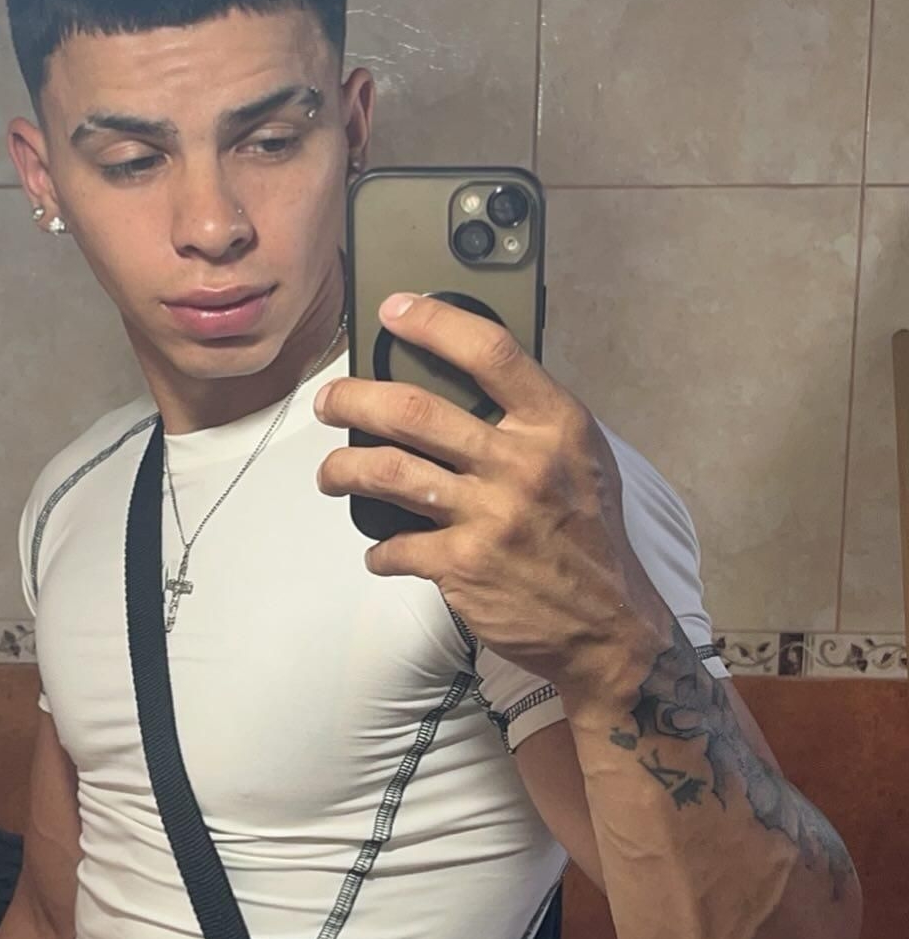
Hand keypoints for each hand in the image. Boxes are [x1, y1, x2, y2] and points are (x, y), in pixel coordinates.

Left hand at [313, 291, 670, 696]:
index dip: (434, 322)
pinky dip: (378, 551)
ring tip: (330, 474)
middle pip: (415, 410)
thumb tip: (464, 385)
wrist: (607, 627)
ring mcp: (490, 515)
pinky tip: (380, 552)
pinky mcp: (464, 564)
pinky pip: (396, 546)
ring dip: (344, 469)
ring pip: (389, 471)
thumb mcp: (583, 462)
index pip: (491, 352)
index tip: (394, 310)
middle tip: (331, 402)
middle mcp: (522, 464)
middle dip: (354, 399)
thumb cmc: (589, 540)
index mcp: (556, 426)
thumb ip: (532, 422)